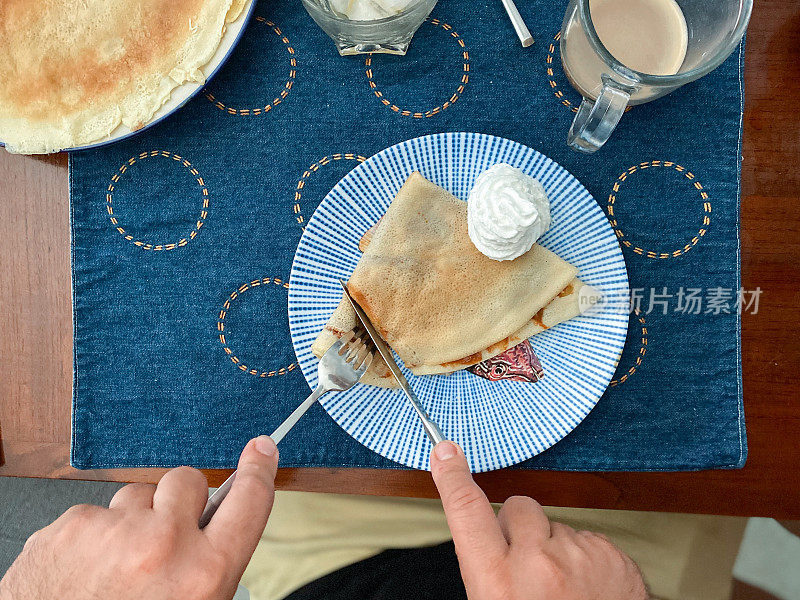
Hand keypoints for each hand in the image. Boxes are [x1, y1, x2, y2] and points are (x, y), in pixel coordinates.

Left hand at [0, 436, 278, 599]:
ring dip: (132, 521)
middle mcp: (161, 545)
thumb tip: (220, 520)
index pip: (249, 499)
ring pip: (135, 496)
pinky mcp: (68, 527)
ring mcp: (111, 532)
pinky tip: (85, 571)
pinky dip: (92, 538)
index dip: (258, 469)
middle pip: (187, 480)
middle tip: (165, 537)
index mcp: (202, 573)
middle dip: (179, 501)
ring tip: (117, 566)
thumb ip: (211, 563)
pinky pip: (93, 514)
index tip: (260, 451)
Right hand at [430, 441, 647, 599]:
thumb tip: (490, 533)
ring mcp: (581, 557)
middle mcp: (538, 563)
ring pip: (557, 525)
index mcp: (498, 583)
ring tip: (565, 590)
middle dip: (520, 526)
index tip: (447, 452)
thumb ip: (490, 570)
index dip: (453, 479)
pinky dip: (586, 559)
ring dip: (557, 547)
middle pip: (517, 507)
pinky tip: (589, 590)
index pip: (467, 514)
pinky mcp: (614, 556)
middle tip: (528, 564)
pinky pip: (589, 539)